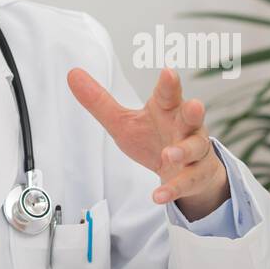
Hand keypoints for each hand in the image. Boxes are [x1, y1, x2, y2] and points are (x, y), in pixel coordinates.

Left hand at [67, 67, 229, 220]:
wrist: (184, 169)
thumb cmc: (154, 138)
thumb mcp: (123, 122)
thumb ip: (100, 101)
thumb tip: (73, 74)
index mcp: (167, 109)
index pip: (168, 94)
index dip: (168, 84)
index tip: (167, 73)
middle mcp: (184, 127)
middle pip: (191, 116)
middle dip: (193, 111)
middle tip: (193, 105)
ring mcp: (194, 150)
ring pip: (195, 148)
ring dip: (183, 151)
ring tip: (168, 154)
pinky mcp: (196, 175)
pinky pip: (187, 181)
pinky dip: (173, 188)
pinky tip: (158, 195)